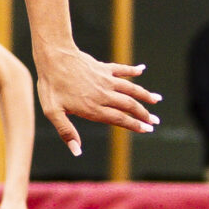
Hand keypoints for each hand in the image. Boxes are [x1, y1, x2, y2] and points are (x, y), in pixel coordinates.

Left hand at [34, 50, 157, 156]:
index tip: (148, 129)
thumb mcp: (53, 112)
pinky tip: (142, 70)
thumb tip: (77, 152)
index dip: (135, 125)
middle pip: (129, 105)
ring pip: (130, 88)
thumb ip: (66, 132)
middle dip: (144, 114)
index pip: (119, 118)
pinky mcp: (103, 68)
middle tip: (156, 121)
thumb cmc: (51, 86)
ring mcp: (105, 80)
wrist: (53, 56)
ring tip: (157, 100)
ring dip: (145, 95)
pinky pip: (121, 69)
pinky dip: (133, 70)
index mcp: (93, 108)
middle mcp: (103, 94)